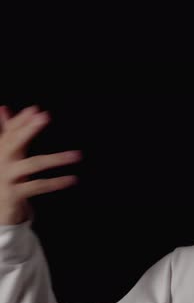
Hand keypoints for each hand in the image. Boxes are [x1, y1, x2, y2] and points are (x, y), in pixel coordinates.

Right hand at [0, 105, 81, 224]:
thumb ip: (9, 131)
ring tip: (78, 155)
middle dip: (28, 129)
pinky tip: (73, 179)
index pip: (10, 131)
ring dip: (57, 159)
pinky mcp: (15, 194)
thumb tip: (4, 108)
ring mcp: (7, 178)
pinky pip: (39, 185)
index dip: (22, 120)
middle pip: (14, 142)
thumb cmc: (5, 174)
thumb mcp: (6, 153)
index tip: (36, 109)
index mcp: (1, 150)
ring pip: (34, 164)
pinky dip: (57, 183)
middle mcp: (2, 162)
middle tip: (44, 116)